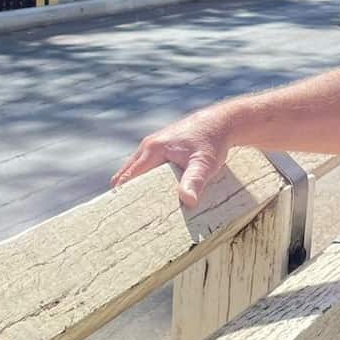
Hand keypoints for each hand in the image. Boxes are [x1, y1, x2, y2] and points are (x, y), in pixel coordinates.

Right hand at [111, 110, 231, 207]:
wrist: (221, 122)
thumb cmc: (212, 141)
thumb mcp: (205, 163)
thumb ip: (195, 181)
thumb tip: (188, 202)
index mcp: (153, 149)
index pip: (127, 176)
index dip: (121, 195)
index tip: (119, 214)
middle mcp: (148, 145)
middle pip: (126, 174)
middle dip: (125, 193)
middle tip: (129, 217)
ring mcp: (153, 145)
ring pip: (135, 169)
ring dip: (135, 186)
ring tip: (141, 210)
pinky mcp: (160, 147)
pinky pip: (145, 166)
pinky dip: (144, 179)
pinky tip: (155, 194)